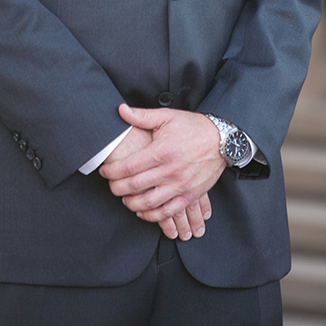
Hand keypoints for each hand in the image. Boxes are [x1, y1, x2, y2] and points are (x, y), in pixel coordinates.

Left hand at [99, 104, 225, 226]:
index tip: (104, 171)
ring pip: (149, 203)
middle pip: (135, 186)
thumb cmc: (192, 127)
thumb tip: (121, 110)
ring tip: (124, 198)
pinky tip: (143, 210)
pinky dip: (152, 215)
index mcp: (162, 151)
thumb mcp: (166, 117)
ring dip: (131, 203)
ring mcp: (181, 186)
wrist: (221, 140)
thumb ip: (142, 116)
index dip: (112, 171)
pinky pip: (167, 212)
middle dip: (117, 188)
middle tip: (111, 186)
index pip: (129, 167)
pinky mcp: (190, 196)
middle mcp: (171, 171)